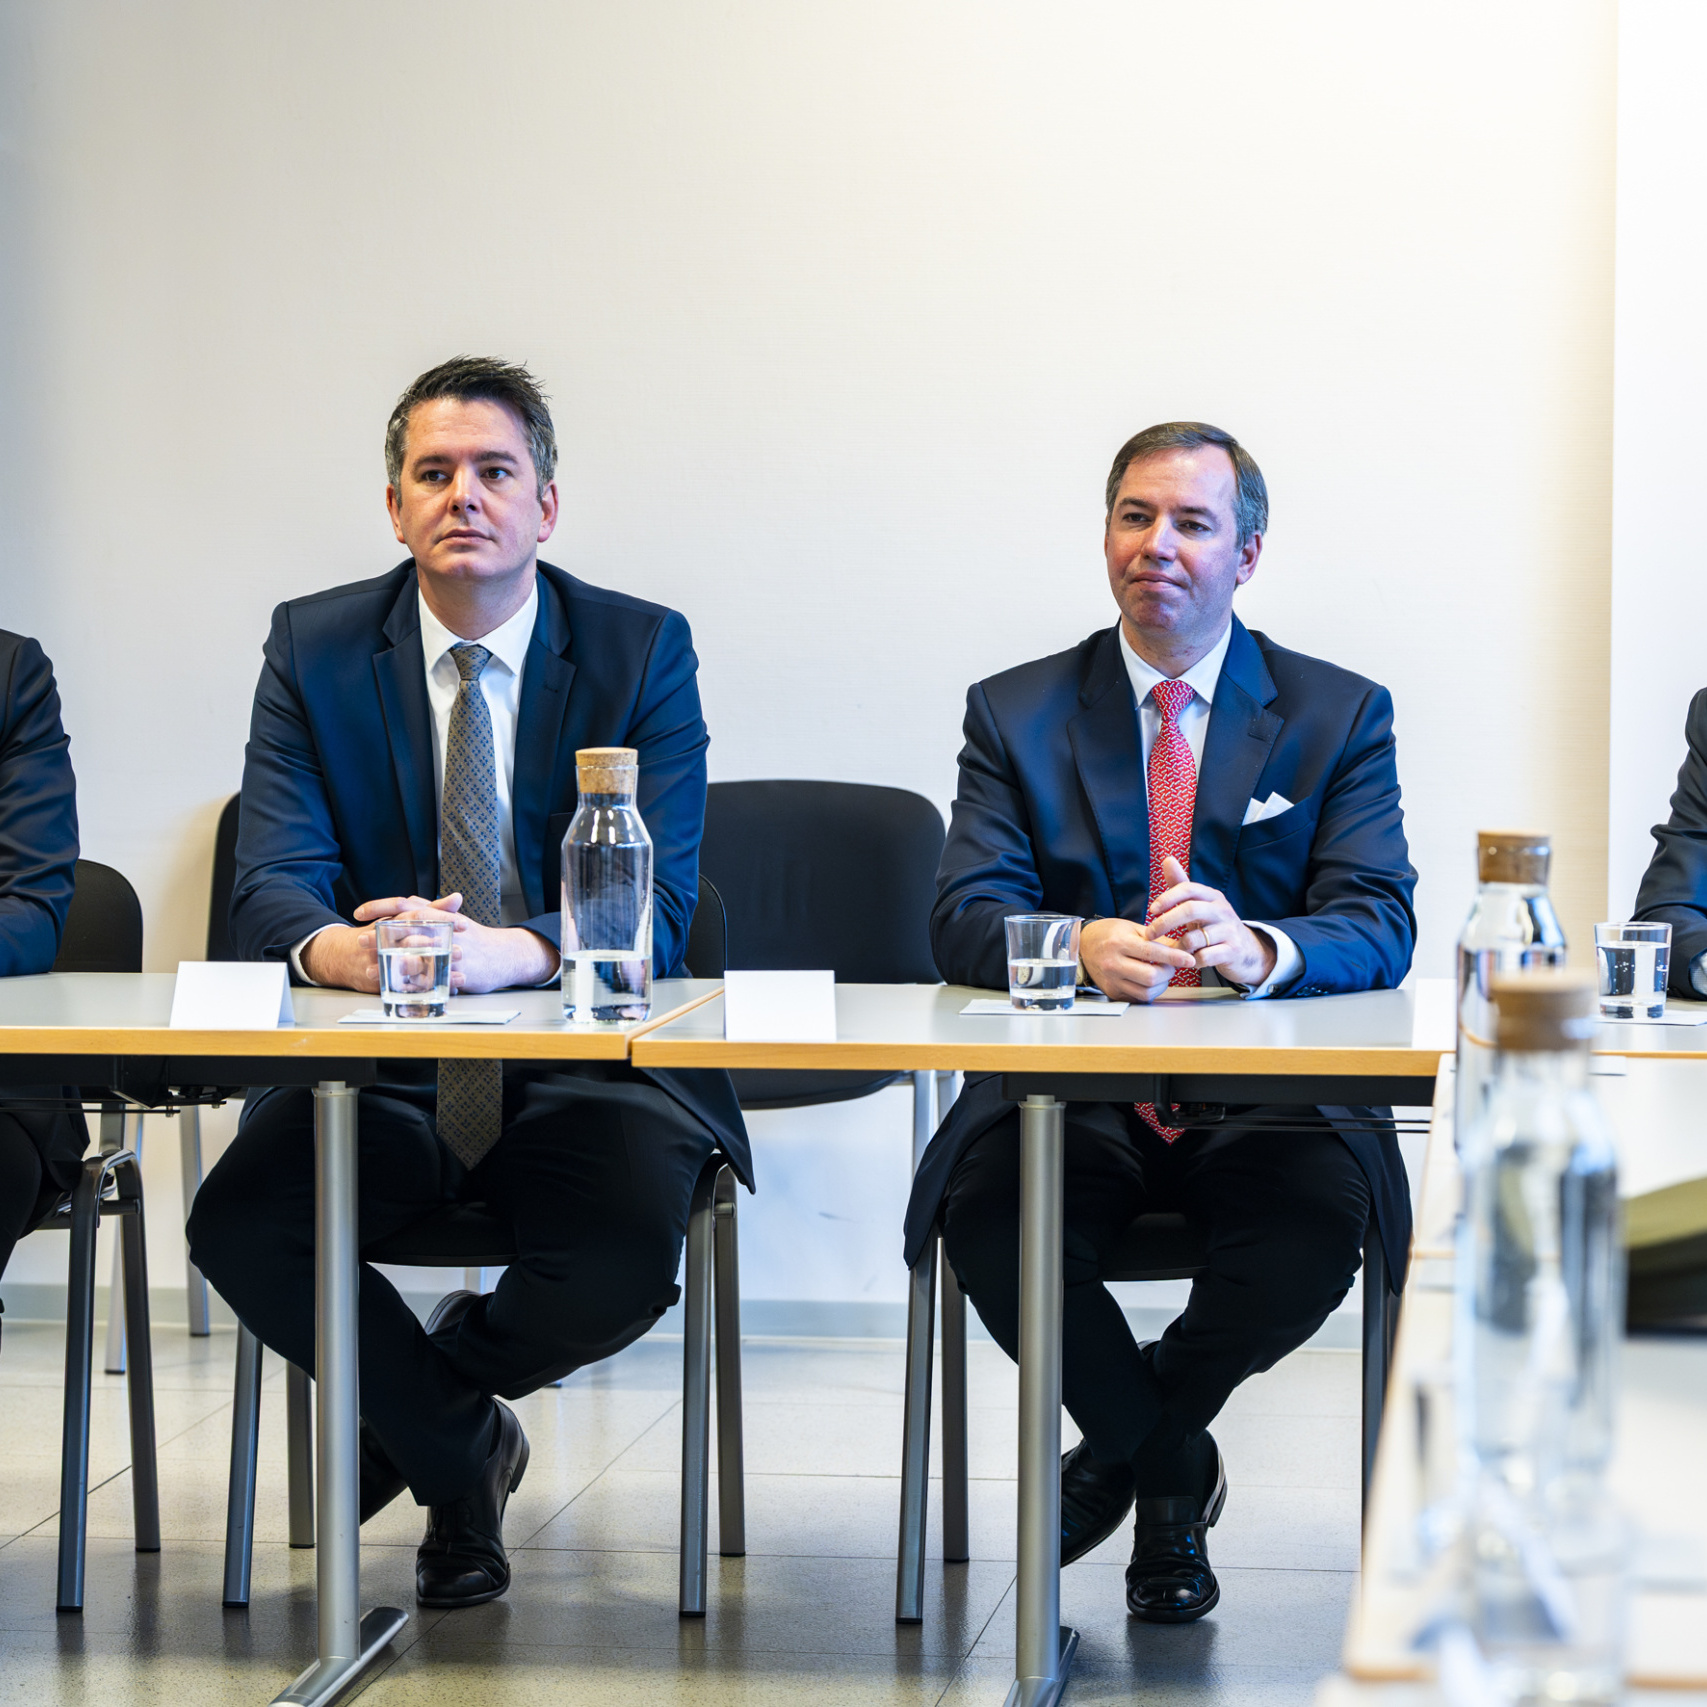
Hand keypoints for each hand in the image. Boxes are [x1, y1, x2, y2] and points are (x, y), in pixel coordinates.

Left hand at [351, 893, 559, 993]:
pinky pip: (432, 978)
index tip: (358, 912)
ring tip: (370, 969)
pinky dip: (413, 983)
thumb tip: (406, 902)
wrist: (506, 954)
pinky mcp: (458, 971)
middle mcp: (443, 929)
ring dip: (391, 962)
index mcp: (439, 915)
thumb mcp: (454, 920)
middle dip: (381, 935)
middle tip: (361, 941)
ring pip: (416, 955)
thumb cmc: (476, 938)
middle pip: (407, 929)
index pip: (405, 904)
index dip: (380, 906)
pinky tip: (397, 987)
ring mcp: (450, 950)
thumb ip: (430, 910)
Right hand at [1079, 917, 1195, 1003]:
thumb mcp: (1133, 928)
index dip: (1174, 957)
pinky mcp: (1112, 992)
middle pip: (1150, 976)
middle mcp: (1113, 963)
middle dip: (1168, 973)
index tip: (1189, 960)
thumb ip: (1158, 938)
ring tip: (1160, 974)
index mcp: (1119, 943)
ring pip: (1146, 991)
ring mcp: (1111, 980)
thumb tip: (1182, 947)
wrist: (1083, 945)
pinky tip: (1149, 981)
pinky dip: (1149, 991)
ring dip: (1160, 985)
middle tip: (1170, 966)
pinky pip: (1138, 997)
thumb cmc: (1109, 934)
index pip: (1152, 952)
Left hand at [1143, 856, 1277, 988]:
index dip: (1168, 897)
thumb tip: (1168, 859)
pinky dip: (1192, 961)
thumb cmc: (1214, 924)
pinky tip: (1190, 960)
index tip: (1151, 910)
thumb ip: (1181, 884)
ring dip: (1178, 947)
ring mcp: (1229, 931)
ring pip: (1194, 938)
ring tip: (1174, 951)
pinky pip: (1203, 957)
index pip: (1188, 888)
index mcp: (1212, 896)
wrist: (1246, 950)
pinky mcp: (1232, 951)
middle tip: (1149, 934)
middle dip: (1165, 922)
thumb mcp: (1199, 904)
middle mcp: (1222, 910)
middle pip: (1190, 910)